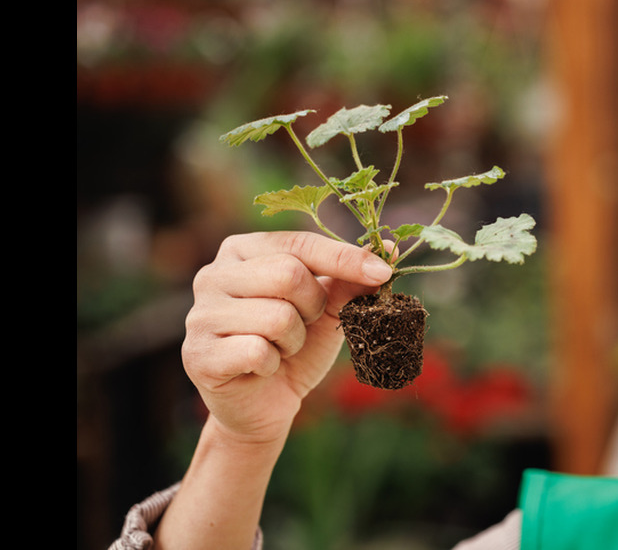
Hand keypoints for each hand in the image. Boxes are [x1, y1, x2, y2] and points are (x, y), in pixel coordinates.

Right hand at [181, 231, 392, 444]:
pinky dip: (273, 364)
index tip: (384, 273)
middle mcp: (213, 274)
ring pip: (277, 316)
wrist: (266, 405)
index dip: (345, 258)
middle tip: (304, 325)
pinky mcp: (197, 354)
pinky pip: (257, 351)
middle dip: (313, 307)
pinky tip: (261, 369)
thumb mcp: (328, 310)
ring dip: (294, 341)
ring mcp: (200, 314)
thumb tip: (389, 249)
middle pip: (288, 275)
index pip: (299, 243)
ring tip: (280, 349)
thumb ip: (348, 280)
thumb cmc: (296, 347)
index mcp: (242, 250)